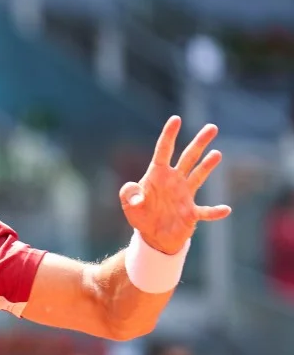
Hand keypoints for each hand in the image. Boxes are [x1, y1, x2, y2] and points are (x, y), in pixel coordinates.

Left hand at [120, 116, 231, 254]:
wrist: (153, 236)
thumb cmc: (141, 215)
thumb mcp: (128, 204)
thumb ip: (128, 195)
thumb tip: (138, 198)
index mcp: (157, 175)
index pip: (163, 151)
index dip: (169, 135)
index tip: (176, 119)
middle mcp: (174, 181)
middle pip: (188, 157)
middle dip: (199, 143)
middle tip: (212, 127)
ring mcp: (185, 195)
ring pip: (199, 176)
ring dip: (207, 166)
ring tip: (216, 153)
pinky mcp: (191, 213)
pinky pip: (205, 211)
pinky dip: (214, 211)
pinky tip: (225, 209)